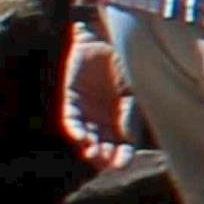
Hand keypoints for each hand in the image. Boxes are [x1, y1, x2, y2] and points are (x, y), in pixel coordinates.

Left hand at [56, 21, 131, 165]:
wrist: (103, 38)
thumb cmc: (124, 62)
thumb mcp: (132, 88)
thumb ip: (129, 112)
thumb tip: (129, 139)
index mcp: (124, 117)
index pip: (125, 143)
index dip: (123, 155)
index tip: (121, 165)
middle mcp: (105, 118)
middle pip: (105, 144)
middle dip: (105, 155)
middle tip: (105, 162)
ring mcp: (87, 111)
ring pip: (88, 136)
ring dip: (90, 147)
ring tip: (93, 154)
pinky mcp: (71, 100)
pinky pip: (71, 120)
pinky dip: (76, 130)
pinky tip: (82, 138)